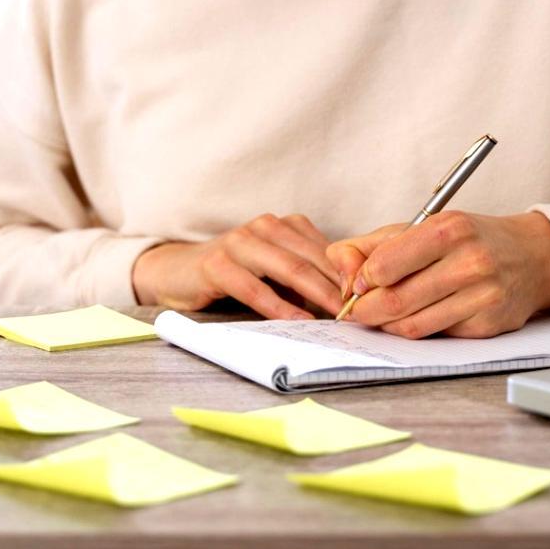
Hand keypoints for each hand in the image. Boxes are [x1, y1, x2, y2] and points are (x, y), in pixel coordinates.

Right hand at [131, 213, 344, 318]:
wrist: (176, 272)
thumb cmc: (235, 275)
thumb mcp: (274, 272)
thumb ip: (306, 278)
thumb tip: (351, 301)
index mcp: (284, 226)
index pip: (327, 249)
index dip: (351, 274)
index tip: (373, 298)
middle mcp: (265, 227)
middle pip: (312, 258)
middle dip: (340, 286)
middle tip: (363, 311)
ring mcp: (240, 242)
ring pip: (289, 269)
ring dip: (316, 295)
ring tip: (338, 317)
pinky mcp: (217, 264)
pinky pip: (254, 288)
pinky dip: (279, 307)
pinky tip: (297, 323)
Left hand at [325, 210, 549, 338]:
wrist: (531, 256)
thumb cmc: (469, 239)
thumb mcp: (423, 227)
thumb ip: (373, 245)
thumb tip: (340, 272)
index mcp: (447, 230)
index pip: (384, 266)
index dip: (361, 282)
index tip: (357, 286)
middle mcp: (469, 261)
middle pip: (394, 301)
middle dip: (366, 312)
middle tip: (357, 312)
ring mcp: (482, 296)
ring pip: (413, 326)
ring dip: (388, 326)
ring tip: (383, 316)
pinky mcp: (488, 325)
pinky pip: (437, 336)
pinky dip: (419, 331)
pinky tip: (419, 317)